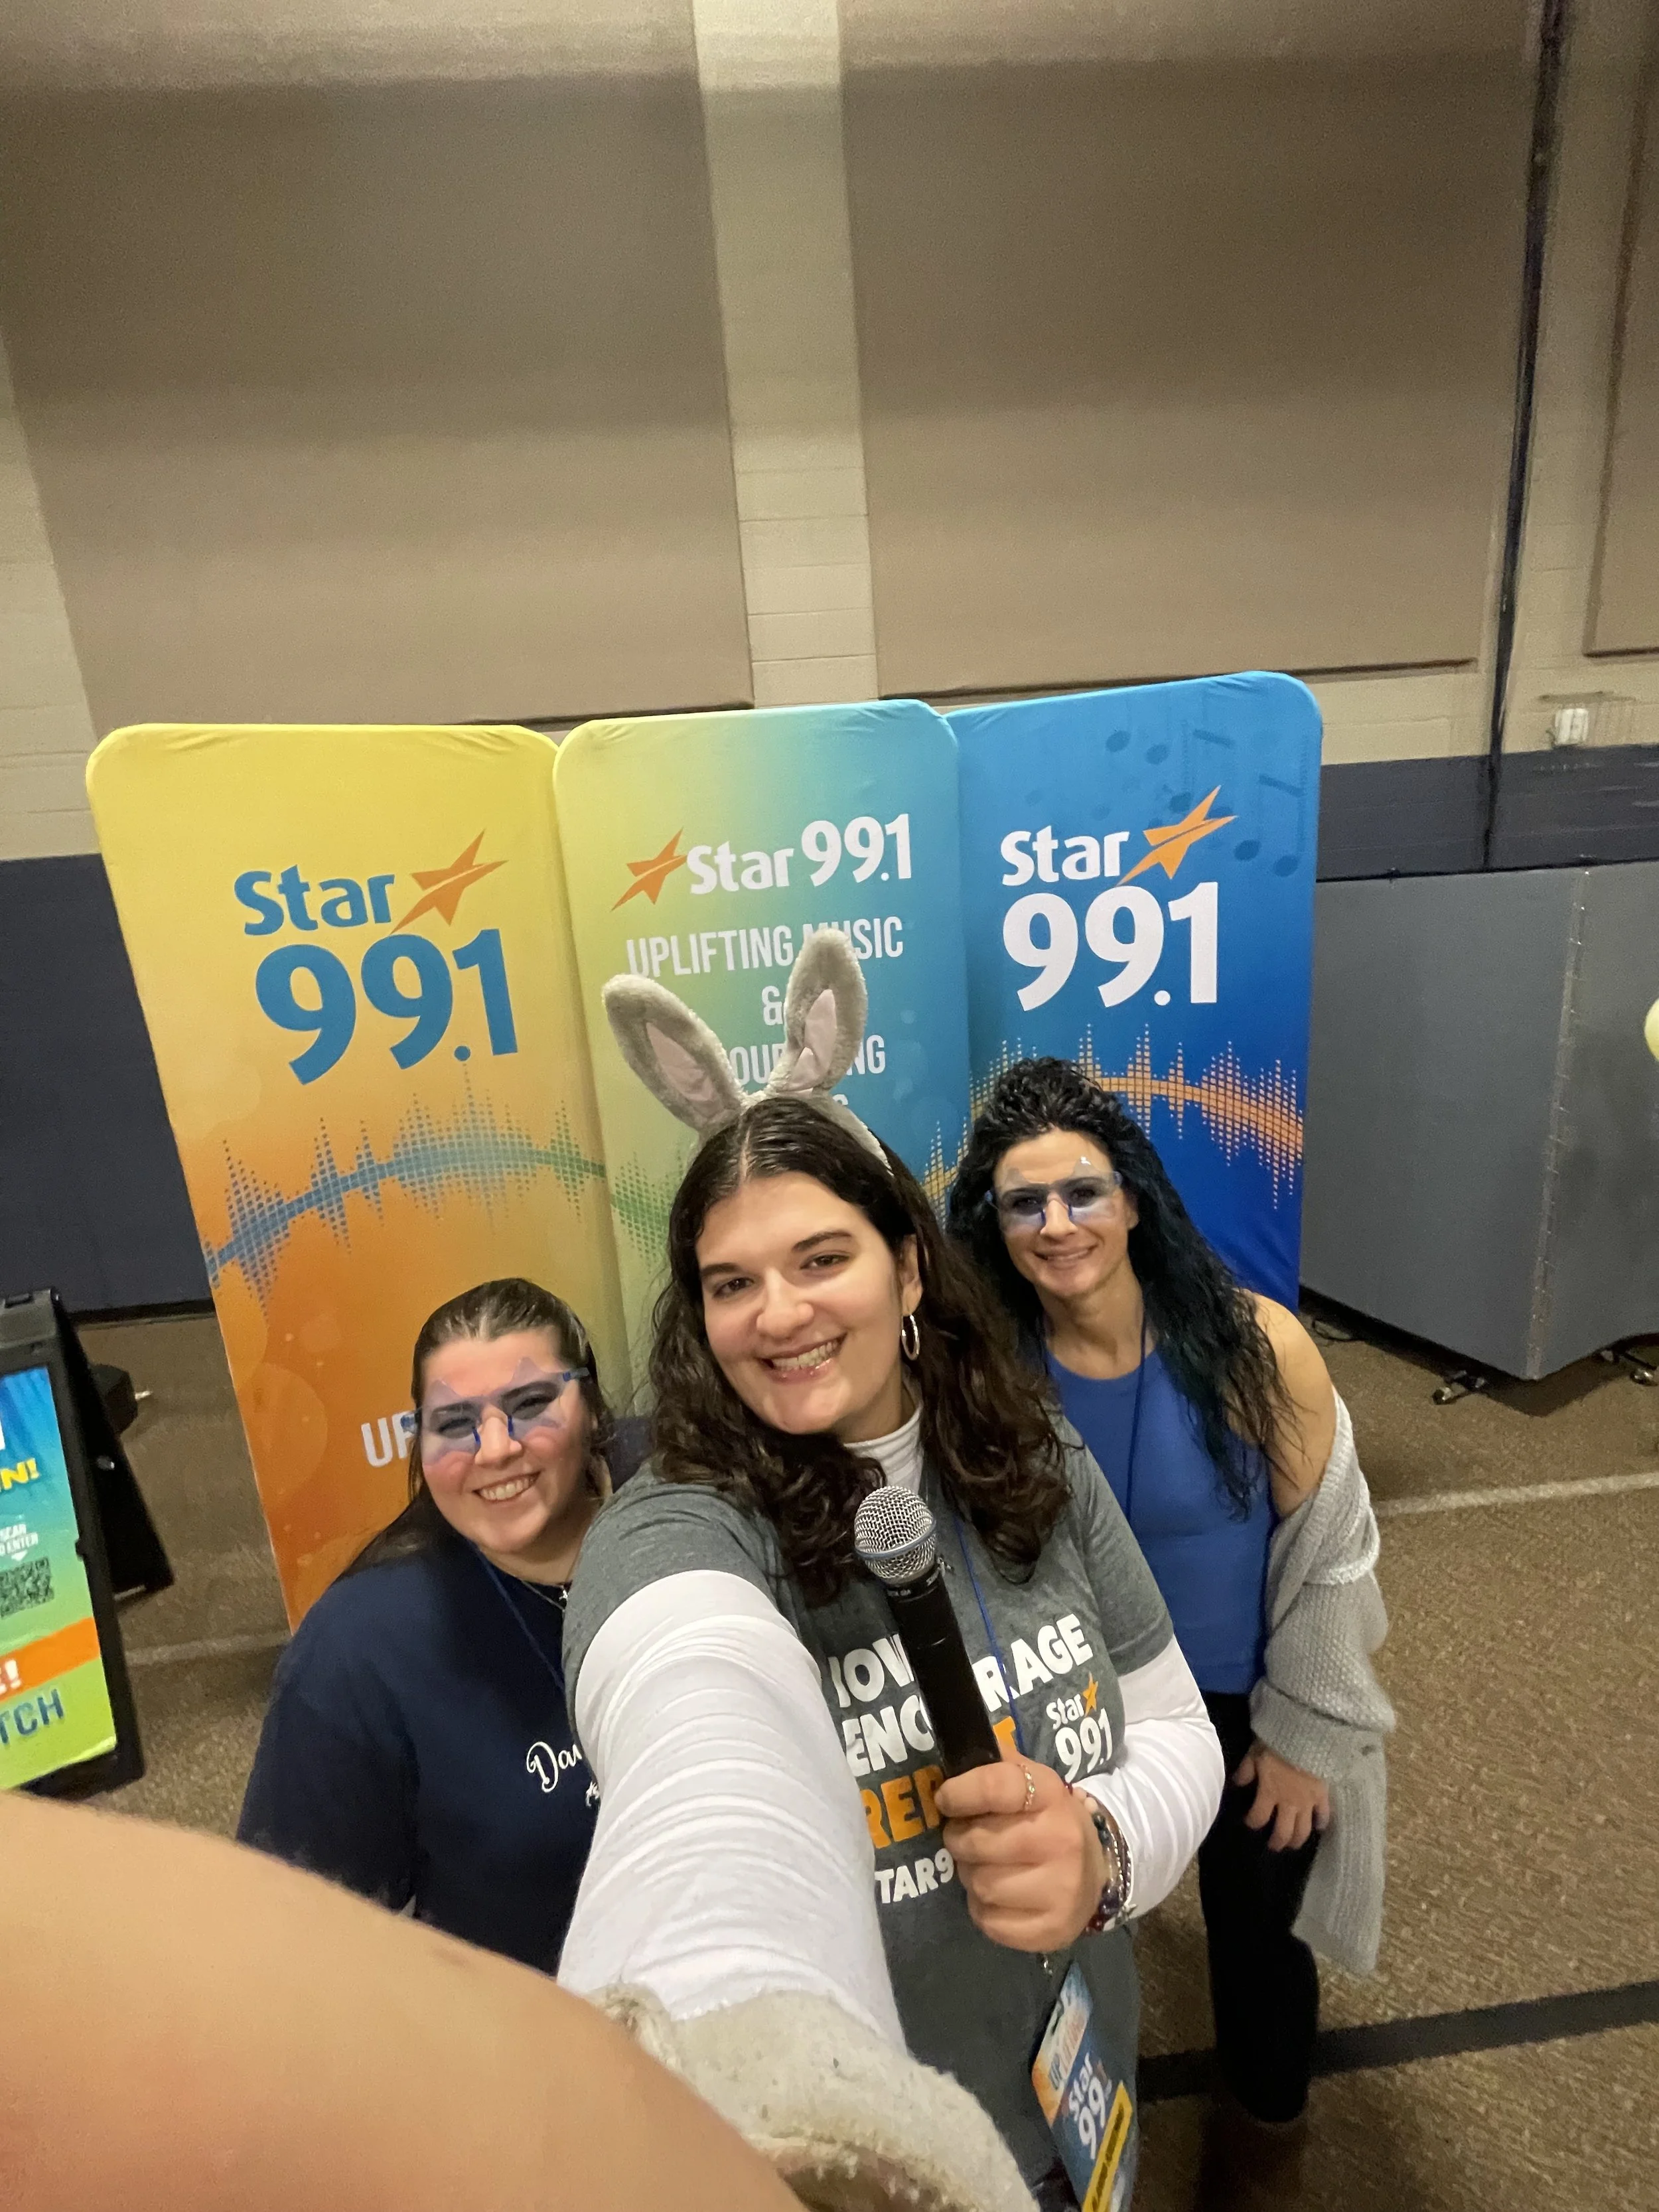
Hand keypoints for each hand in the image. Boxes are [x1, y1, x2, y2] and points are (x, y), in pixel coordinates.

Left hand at [933, 1741, 1105, 1951]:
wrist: (1095, 1869)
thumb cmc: (1047, 1819)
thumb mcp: (1030, 1780)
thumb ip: (995, 1765)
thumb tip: (955, 1751)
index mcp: (1051, 1794)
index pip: (994, 1787)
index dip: (959, 1793)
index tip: (946, 1799)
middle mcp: (1061, 1840)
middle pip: (978, 1843)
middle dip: (960, 1840)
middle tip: (965, 1838)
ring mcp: (1061, 1889)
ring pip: (981, 1885)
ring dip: (971, 1876)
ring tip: (985, 1866)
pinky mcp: (1053, 1929)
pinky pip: (989, 1921)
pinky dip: (983, 1909)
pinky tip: (999, 1896)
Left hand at [1234, 1741, 1329, 1851]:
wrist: (1306, 1736)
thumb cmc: (1277, 1742)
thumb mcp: (1255, 1753)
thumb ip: (1246, 1770)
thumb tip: (1237, 1783)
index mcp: (1269, 1792)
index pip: (1258, 1817)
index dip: (1252, 1822)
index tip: (1249, 1822)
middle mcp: (1289, 1803)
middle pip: (1283, 1832)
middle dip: (1277, 1842)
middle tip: (1274, 1846)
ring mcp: (1308, 1801)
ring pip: (1303, 1830)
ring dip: (1298, 1839)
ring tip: (1294, 1844)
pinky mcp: (1323, 1795)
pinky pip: (1325, 1814)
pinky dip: (1322, 1822)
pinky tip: (1320, 1827)